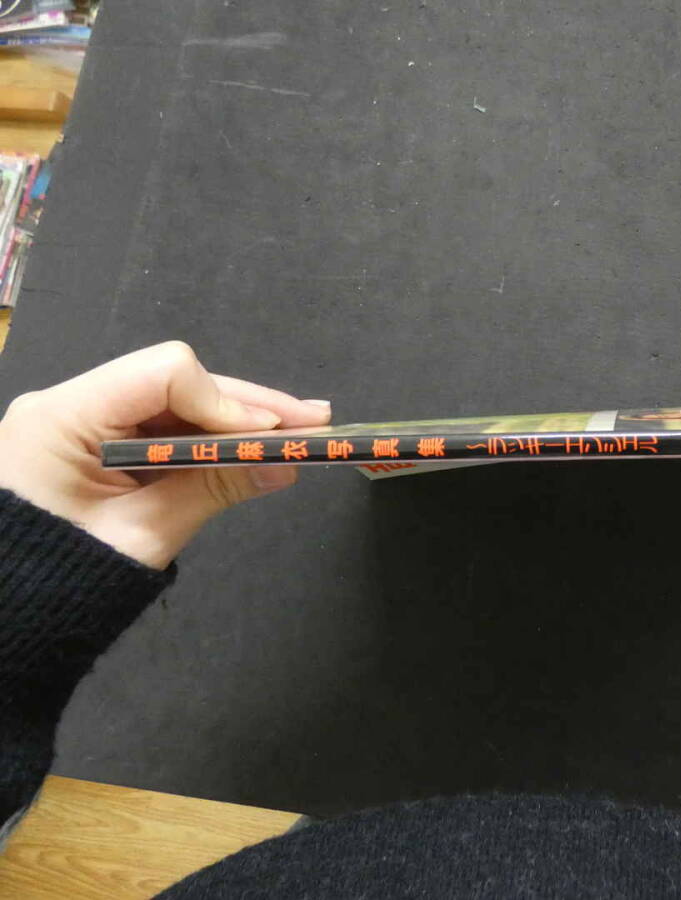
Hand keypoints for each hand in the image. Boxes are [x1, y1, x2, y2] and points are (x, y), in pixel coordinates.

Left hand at [0, 341, 330, 568]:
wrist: (8, 619)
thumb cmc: (66, 579)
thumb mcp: (146, 533)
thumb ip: (214, 488)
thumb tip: (284, 464)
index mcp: (64, 416)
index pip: (164, 374)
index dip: (226, 399)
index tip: (274, 432)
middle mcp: (70, 404)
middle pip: (175, 383)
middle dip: (246, 405)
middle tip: (316, 420)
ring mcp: (82, 422)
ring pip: (174, 402)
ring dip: (234, 419)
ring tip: (299, 433)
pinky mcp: (94, 443)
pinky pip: (160, 426)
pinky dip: (206, 438)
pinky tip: (251, 447)